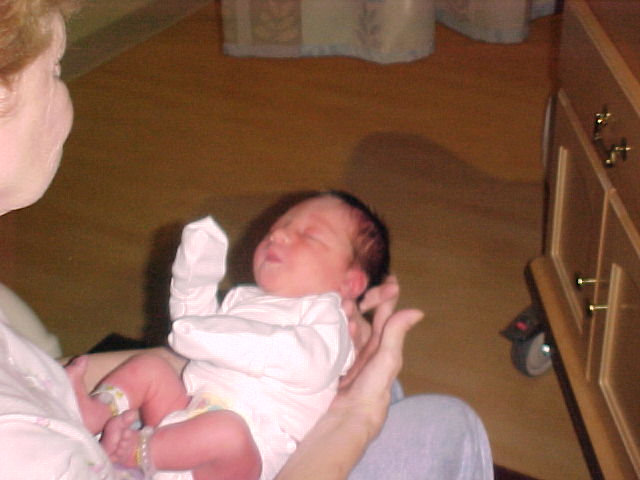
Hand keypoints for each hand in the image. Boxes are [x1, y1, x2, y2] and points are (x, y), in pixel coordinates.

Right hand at [337, 275, 422, 429]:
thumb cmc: (371, 391)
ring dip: (347, 313)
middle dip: (361, 303)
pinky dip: (335, 327)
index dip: (387, 297)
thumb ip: (396, 334)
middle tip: (352, 290)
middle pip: (365, 318)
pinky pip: (336, 338)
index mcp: (384, 348)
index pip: (386, 316)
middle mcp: (368, 349)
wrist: (345, 419)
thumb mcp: (387, 359)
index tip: (389, 277)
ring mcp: (351, 355)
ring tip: (342, 303)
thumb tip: (417, 311)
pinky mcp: (336, 361)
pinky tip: (332, 319)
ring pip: (350, 326)